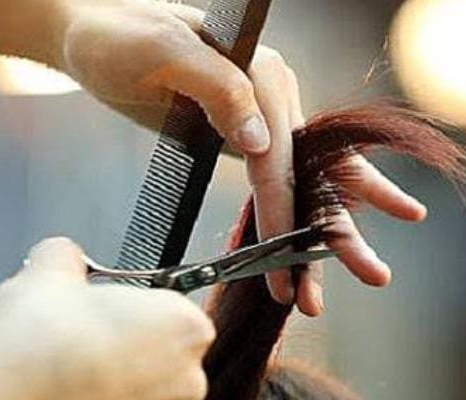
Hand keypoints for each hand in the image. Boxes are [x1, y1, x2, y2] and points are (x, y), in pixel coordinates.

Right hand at [0, 238, 214, 399]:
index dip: (139, 312)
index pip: (176, 313)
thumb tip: (63, 255)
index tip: (113, 315)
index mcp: (183, 327)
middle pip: (166, 362)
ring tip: (72, 382)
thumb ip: (67, 256)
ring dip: (118, 395)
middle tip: (88, 347)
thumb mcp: (47, 273)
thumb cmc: (32, 346)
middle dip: (134, 355)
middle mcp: (185, 381)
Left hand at [57, 1, 426, 313]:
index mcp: (263, 74)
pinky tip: (303, 259)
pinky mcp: (244, 137)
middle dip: (339, 232)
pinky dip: (289, 226)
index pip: (281, 157)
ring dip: (319, 242)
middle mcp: (274, 97)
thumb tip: (259, 142)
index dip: (285, 214)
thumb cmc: (119, 39)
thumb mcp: (162, 53)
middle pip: (315, 173)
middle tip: (374, 275)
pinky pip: (277, 186)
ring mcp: (263, 118)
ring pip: (304, 187)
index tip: (286, 265)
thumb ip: (218, 88)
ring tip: (322, 297)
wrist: (91, 36)